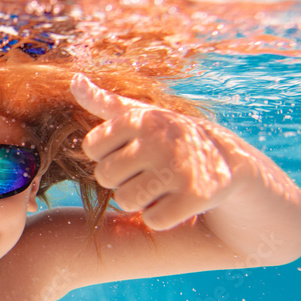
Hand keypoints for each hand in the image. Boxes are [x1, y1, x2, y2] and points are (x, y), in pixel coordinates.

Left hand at [71, 74, 248, 230]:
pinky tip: (176, 200)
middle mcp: (159, 139)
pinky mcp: (196, 196)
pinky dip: (161, 216)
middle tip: (147, 171)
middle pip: (105, 176)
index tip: (131, 150)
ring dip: (139, 200)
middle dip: (121, 179)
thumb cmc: (169, 136)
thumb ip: (104, 102)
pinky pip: (153, 220)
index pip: (92, 147)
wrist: (226, 159)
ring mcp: (179, 168)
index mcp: (141, 118)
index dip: (108, 154)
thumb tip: (74, 80)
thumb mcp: (140, 115)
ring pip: (125, 201)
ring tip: (160, 184)